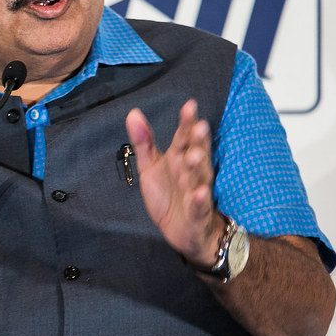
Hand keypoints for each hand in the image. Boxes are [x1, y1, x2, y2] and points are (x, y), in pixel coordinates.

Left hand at [125, 99, 224, 266]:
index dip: (186, 122)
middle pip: (196, 154)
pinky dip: (200, 200)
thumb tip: (133, 113)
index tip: (189, 105)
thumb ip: (144, 142)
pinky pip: (199, 206)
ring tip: (195, 155)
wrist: (183, 231)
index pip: (184, 137)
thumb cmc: (170, 195)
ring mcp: (196, 193)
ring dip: (198, 167)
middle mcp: (192, 173)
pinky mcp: (197, 214)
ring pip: (199, 178)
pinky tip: (201, 192)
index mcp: (180, 159)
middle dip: (197, 141)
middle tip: (199, 126)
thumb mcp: (151, 167)